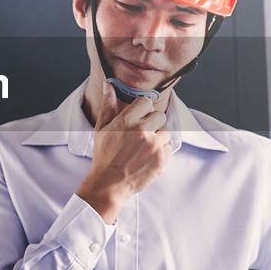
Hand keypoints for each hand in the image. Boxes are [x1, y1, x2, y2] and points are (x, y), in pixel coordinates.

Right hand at [76, 83, 172, 222]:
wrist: (109, 184)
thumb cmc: (104, 155)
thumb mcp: (101, 128)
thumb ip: (108, 105)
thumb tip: (110, 85)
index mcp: (126, 121)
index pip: (146, 102)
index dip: (143, 110)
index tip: (138, 119)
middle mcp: (141, 131)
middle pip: (160, 116)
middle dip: (152, 124)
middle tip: (140, 136)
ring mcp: (153, 146)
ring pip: (165, 133)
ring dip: (157, 139)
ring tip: (143, 149)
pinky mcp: (162, 159)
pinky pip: (169, 148)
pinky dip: (161, 153)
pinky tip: (147, 159)